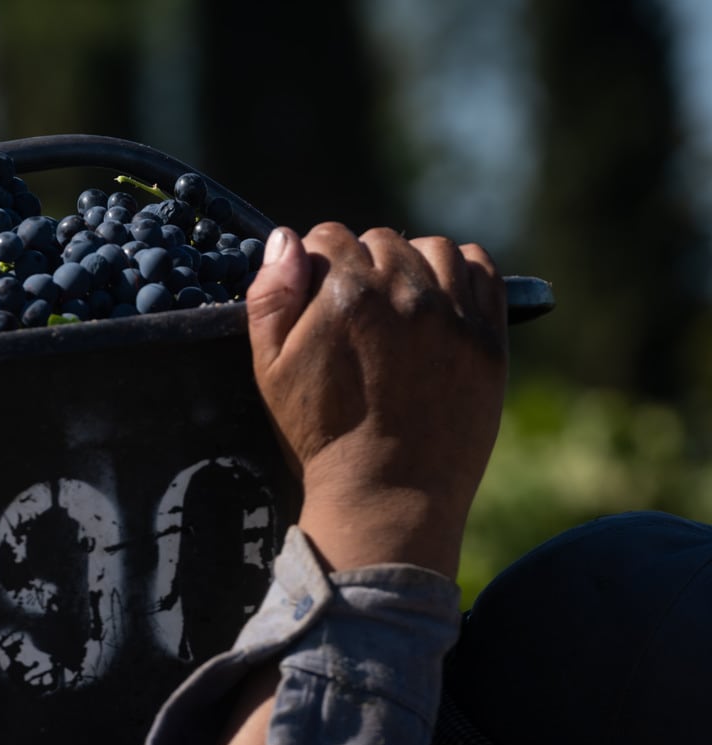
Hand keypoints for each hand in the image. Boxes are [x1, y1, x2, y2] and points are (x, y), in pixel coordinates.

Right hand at [246, 223, 507, 577]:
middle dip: (361, 264)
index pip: (328, 237)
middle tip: (355, 311)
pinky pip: (483, 270)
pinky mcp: (488, 338)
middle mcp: (404, 291)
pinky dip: (462, 271)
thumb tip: (286, 240)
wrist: (387, 494)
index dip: (315, 264)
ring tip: (398, 302)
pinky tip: (441, 297)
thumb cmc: (319, 432)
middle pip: (380, 241)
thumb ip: (270, 296)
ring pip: (432, 248)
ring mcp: (453, 314)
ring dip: (411, 263)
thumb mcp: (270, 368)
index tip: (315, 293)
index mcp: (345, 292)